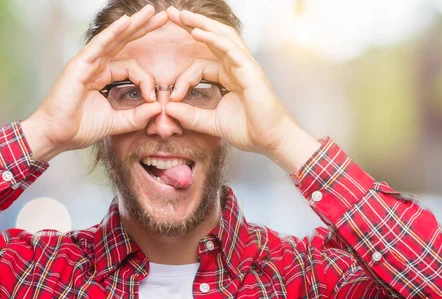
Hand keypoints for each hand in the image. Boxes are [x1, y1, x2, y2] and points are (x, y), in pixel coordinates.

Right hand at [22, 5, 166, 160]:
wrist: (56, 136)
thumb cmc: (78, 129)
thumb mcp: (115, 123)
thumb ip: (137, 117)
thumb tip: (158, 108)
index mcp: (104, 77)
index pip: (132, 67)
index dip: (146, 79)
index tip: (154, 98)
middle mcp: (96, 66)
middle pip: (124, 43)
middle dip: (144, 29)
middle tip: (163, 17)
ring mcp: (87, 64)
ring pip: (114, 39)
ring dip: (133, 24)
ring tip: (150, 11)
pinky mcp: (79, 65)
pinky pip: (99, 45)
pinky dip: (113, 33)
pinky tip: (127, 22)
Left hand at [164, 7, 310, 160]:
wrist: (272, 140)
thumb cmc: (250, 131)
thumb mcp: (212, 123)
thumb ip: (191, 117)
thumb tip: (169, 108)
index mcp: (229, 77)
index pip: (201, 66)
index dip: (183, 79)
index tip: (172, 97)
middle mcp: (237, 67)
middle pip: (213, 38)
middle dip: (192, 25)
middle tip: (172, 14)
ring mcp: (245, 66)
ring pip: (222, 37)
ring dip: (201, 24)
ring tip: (182, 15)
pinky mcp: (250, 71)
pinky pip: (230, 49)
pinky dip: (213, 39)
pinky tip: (197, 32)